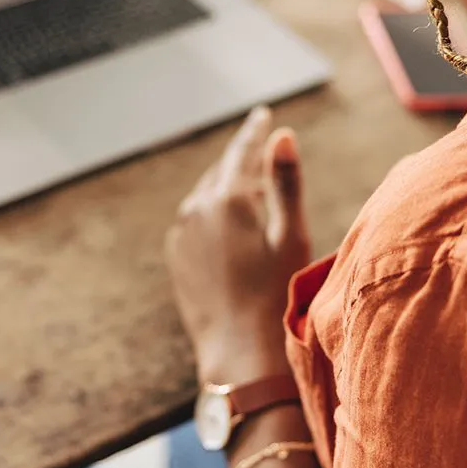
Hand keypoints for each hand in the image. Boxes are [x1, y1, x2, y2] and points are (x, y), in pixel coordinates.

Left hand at [166, 107, 312, 383]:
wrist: (238, 352)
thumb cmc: (275, 296)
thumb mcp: (290, 236)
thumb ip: (285, 182)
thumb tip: (281, 134)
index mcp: (228, 199)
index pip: (242, 151)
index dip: (255, 131)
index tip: (263, 115)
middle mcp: (197, 209)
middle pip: (222, 171)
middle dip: (241, 158)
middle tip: (259, 144)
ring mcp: (181, 232)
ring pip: (206, 194)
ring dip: (226, 185)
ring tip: (247, 183)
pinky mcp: (176, 255)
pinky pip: (195, 219)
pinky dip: (212, 211)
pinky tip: (230, 223)